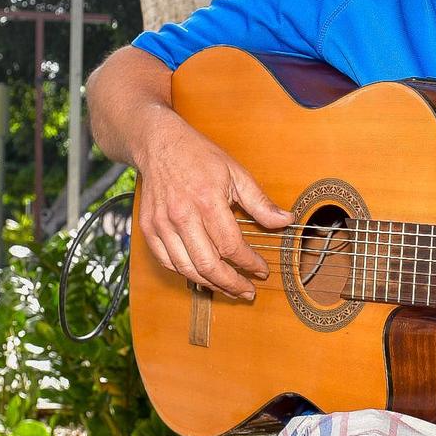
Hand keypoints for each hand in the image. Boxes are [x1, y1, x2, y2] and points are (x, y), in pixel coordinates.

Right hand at [134, 111, 291, 300]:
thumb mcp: (235, 173)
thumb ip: (260, 202)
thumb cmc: (199, 156)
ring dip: (210, 284)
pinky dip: (186, 273)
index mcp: (207, 201)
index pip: (232, 246)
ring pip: (187, 268)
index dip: (249, 264)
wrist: (159, 143)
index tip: (261, 271)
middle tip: (247, 291)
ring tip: (228, 288)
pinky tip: (202, 276)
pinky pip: (167, 262)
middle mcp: (182, 216)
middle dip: (231, 284)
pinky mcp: (149, 228)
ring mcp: (162, 224)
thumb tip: (286, 221)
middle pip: (208, 265)